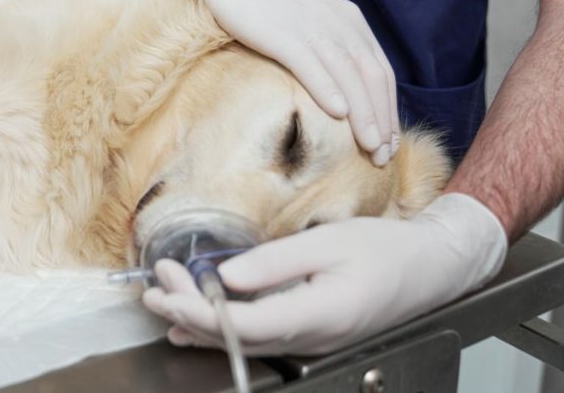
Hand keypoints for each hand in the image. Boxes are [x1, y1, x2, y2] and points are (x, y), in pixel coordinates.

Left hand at [142, 194, 506, 355]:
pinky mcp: (306, 332)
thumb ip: (275, 262)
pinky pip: (256, 337)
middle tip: (155, 284)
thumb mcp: (328, 243)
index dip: (200, 311)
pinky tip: (192, 322)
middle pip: (235, 337)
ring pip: (242, 340)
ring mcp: (308, 340)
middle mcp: (310, 337)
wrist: (428, 268)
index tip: (168, 291)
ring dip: (199, 318)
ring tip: (163, 293)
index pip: (245, 325)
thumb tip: (227, 276)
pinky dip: (219, 328)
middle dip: (187, 311)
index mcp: (318, 314)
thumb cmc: (385, 251)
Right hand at [197, 0, 397, 164]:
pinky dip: (327, 90)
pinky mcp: (283, 33)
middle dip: (381, 120)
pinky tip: (337, 115)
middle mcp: (339, 24)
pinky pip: (311, 65)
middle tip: (383, 156)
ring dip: (362, 115)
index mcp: (350, 22)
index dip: (389, 110)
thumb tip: (343, 89)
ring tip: (369, 146)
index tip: (390, 143)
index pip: (381, 73)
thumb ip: (331, 47)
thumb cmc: (269, 1)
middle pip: (371, 79)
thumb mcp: (312, 20)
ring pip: (348, 77)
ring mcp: (312, 28)